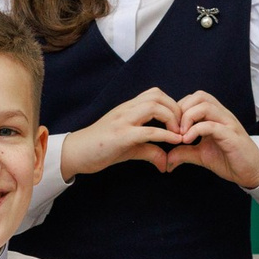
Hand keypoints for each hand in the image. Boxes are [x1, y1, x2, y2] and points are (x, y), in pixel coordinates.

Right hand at [61, 88, 184, 178]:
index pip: (155, 94)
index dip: (172, 105)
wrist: (75, 154)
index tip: (180, 123)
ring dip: (172, 119)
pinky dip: (165, 135)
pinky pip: (148, 131)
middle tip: (183, 128)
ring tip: (178, 134)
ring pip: (154, 107)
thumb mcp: (129, 148)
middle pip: (158, 96)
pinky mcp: (120, 135)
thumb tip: (166, 163)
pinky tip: (174, 142)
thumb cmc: (99, 149)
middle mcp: (126, 110)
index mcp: (128, 109)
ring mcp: (122, 121)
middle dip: (176, 110)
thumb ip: (149, 151)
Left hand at [167, 90, 258, 189]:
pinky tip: (188, 141)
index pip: (193, 98)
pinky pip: (212, 125)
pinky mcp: (231, 136)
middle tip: (174, 129)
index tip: (171, 126)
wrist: (250, 170)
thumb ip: (184, 152)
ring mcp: (227, 124)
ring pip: (206, 106)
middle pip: (199, 96)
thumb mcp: (200, 155)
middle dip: (182, 110)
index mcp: (213, 116)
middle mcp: (221, 115)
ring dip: (188, 118)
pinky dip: (196, 130)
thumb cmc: (228, 159)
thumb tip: (167, 158)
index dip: (179, 109)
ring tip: (181, 134)